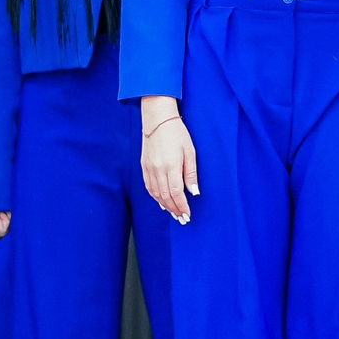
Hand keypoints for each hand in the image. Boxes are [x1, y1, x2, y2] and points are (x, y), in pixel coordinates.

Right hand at [139, 96, 197, 224]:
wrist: (157, 119)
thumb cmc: (177, 133)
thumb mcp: (190, 151)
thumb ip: (191, 173)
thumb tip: (194, 192)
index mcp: (171, 166)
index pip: (176, 193)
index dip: (182, 206)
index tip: (187, 214)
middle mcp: (158, 169)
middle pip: (166, 196)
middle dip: (174, 209)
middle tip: (182, 219)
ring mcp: (149, 168)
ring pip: (156, 193)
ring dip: (165, 205)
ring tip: (173, 213)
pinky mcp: (143, 166)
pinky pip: (148, 186)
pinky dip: (155, 196)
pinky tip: (161, 202)